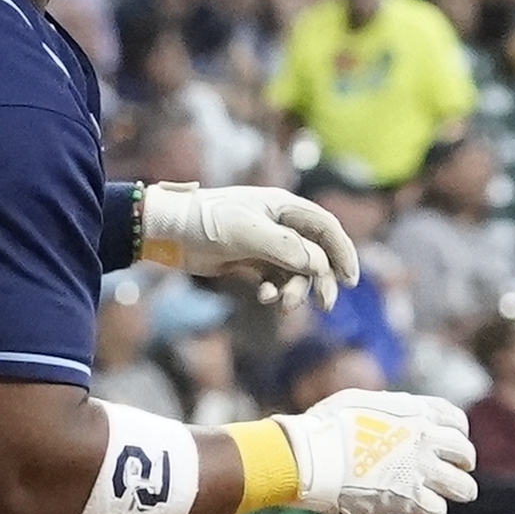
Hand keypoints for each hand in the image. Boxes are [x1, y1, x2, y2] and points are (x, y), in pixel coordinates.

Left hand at [141, 181, 357, 307]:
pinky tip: (264, 299)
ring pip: (294, 270)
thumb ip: (285, 248)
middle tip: (326, 306)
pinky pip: (274, 278)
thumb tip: (318, 266)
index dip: (342, 252)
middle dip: (321, 280)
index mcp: (283, 207)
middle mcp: (279, 223)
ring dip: (294, 290)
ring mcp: (265, 242)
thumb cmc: (204, 222)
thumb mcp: (247, 233)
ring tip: (283, 306)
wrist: (165, 230)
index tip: (349, 280)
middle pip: (315, 253)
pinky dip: (274, 291)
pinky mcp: (249, 259)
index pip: (326, 228)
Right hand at [274, 388, 479, 513]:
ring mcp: (420, 470)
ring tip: (444, 493)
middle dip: (461, 462)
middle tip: (450, 470)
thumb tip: (390, 419)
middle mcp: (426, 440)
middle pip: (465, 454)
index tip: (446, 440)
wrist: (311, 456)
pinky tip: (418, 507)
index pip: (456, 420)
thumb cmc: (324, 427)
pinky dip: (430, 510)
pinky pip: (437, 509)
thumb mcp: (359, 402)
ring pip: (463, 487)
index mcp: (416, 412)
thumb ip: (386, 410)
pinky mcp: (408, 498)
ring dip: (456, 490)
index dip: (455, 432)